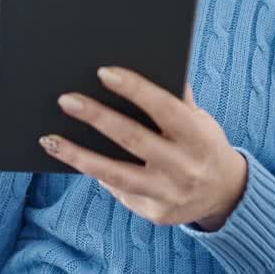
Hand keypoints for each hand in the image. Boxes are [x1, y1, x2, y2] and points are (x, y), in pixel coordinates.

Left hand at [38, 67, 248, 230]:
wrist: (225, 194)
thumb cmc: (202, 143)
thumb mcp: (200, 118)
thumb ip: (176, 96)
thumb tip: (146, 60)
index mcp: (198, 137)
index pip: (164, 108)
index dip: (134, 89)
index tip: (103, 72)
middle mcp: (184, 168)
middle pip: (133, 139)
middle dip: (96, 117)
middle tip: (66, 99)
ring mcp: (169, 195)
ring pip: (115, 174)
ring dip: (78, 156)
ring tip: (50, 139)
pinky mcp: (154, 213)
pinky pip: (118, 191)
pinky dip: (95, 173)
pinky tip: (72, 158)